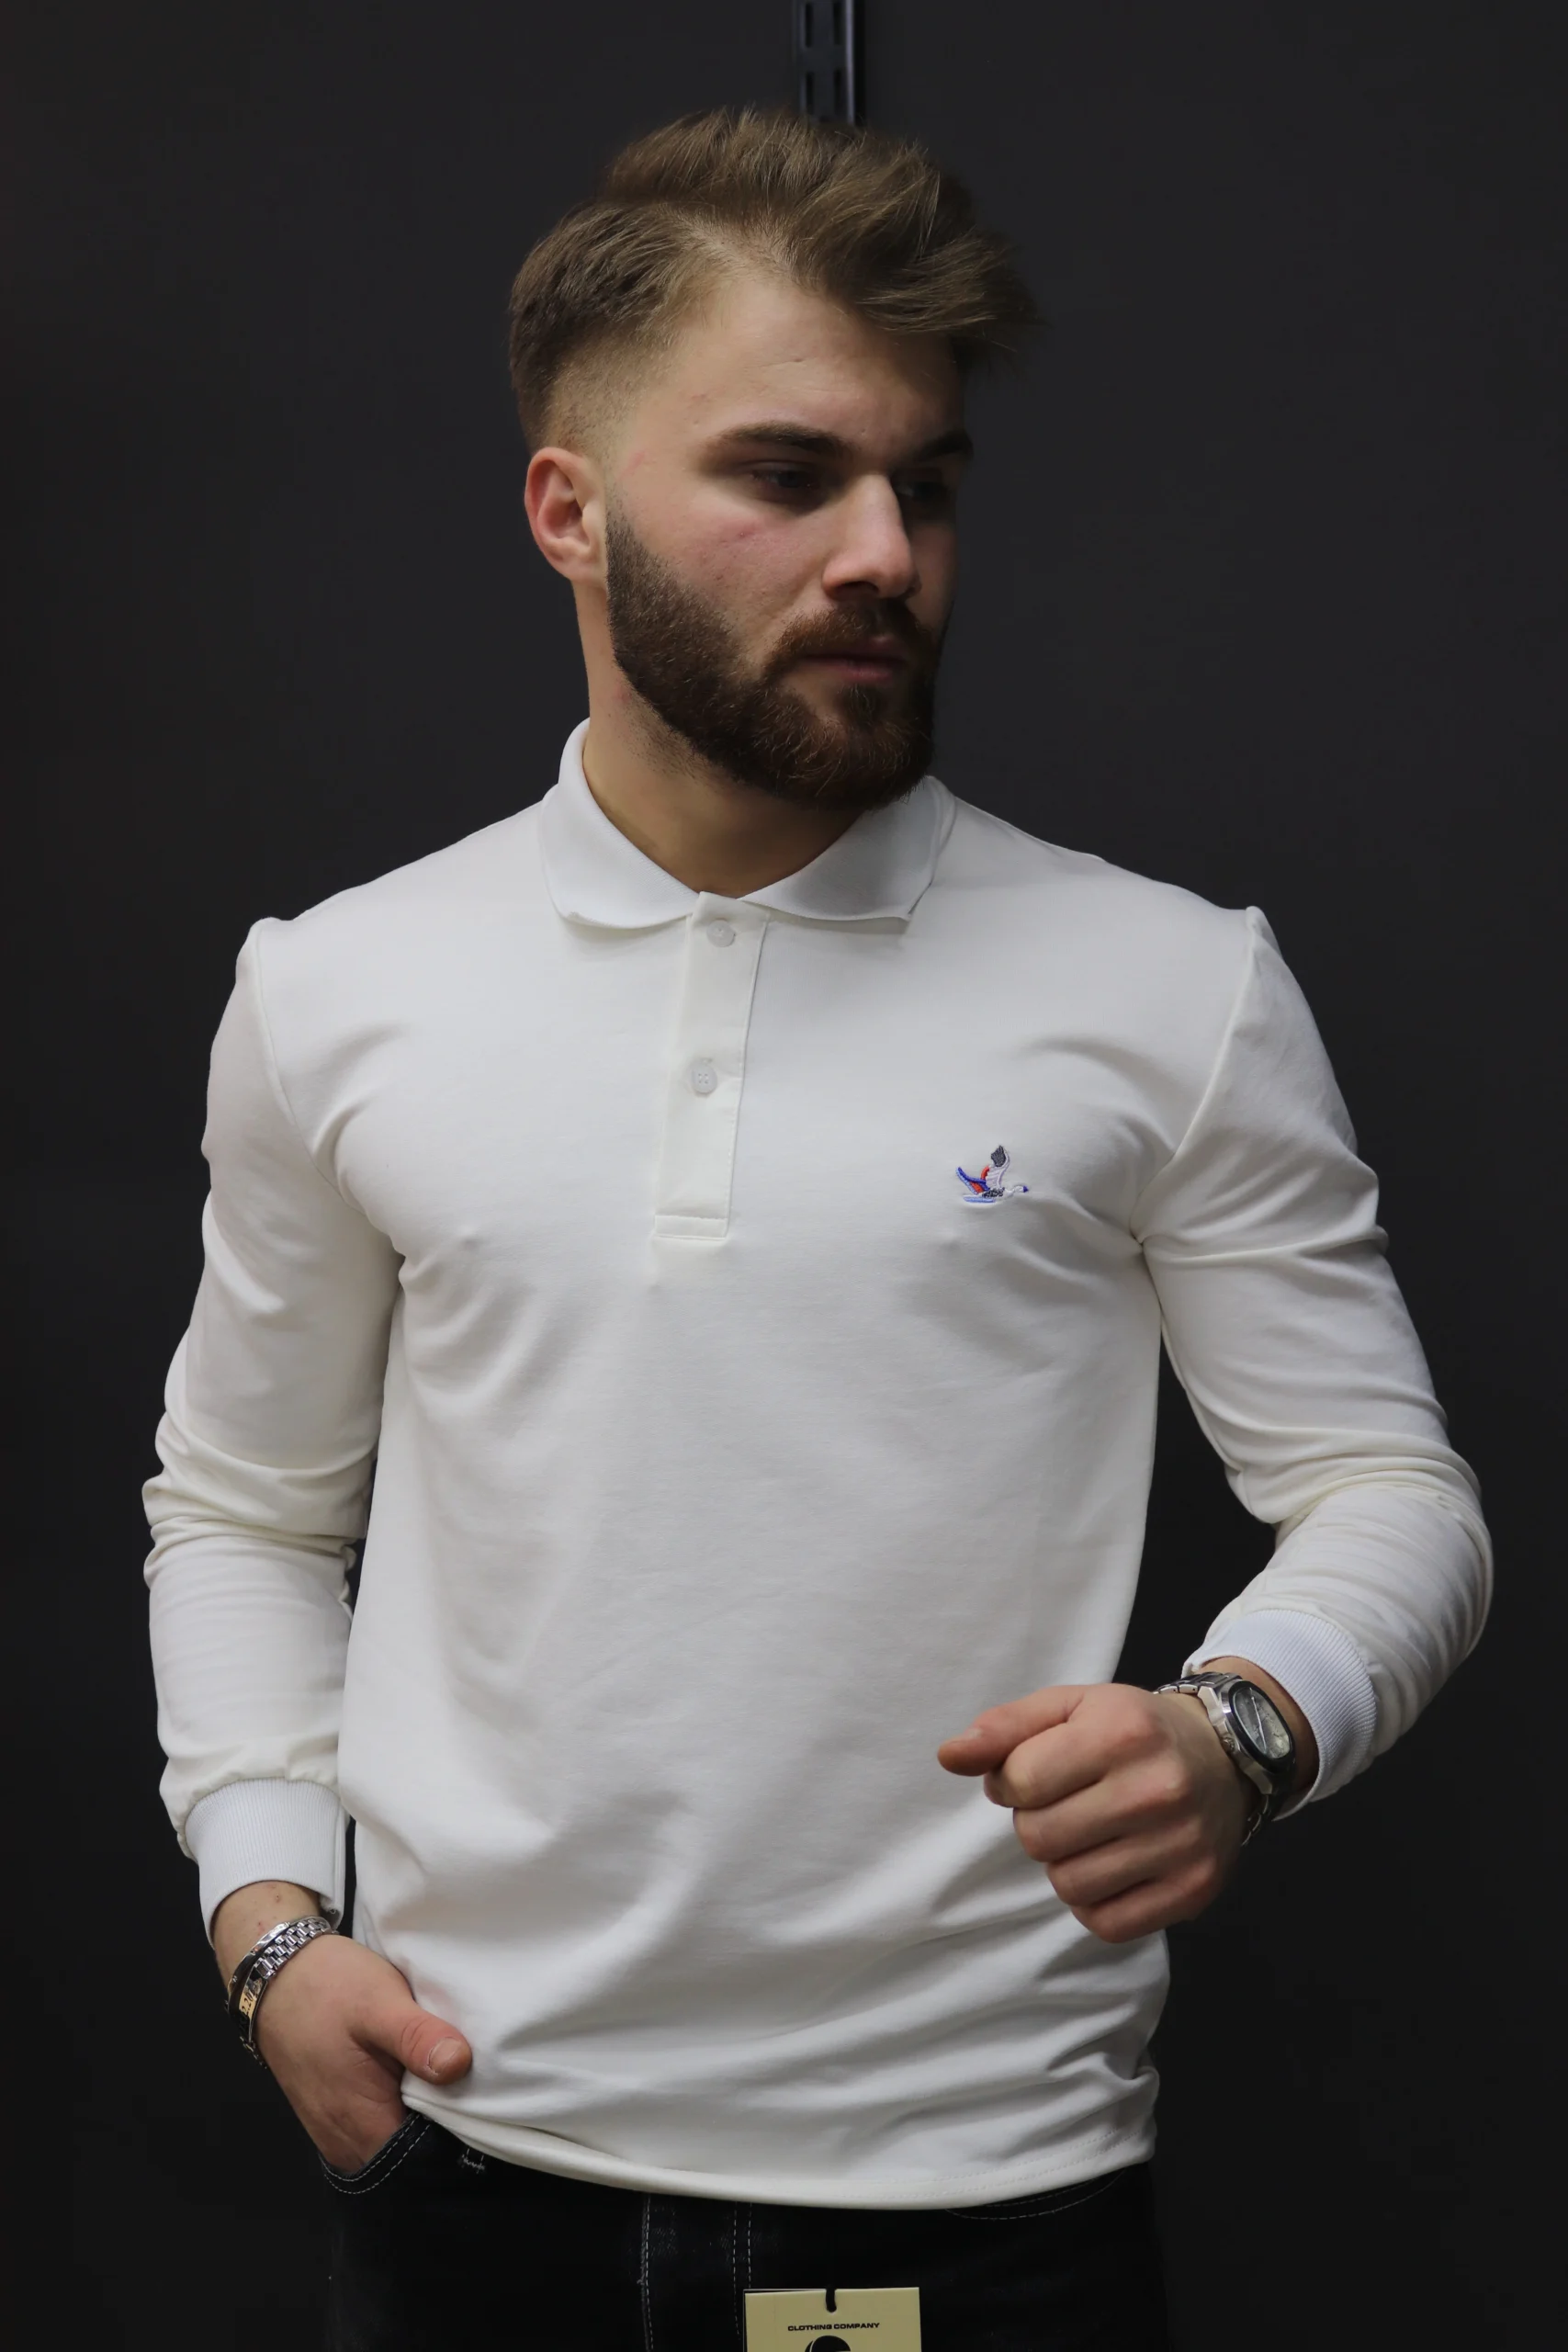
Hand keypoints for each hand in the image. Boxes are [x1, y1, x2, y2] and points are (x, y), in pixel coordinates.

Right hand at [214, 1881, 471, 2171]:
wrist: (277, 1972)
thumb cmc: (329, 1987)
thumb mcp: (379, 2002)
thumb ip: (416, 2037)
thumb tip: (458, 2066)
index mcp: (363, 2126)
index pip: (426, 2162)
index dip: (460, 2140)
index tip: (488, 2110)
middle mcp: (347, 2144)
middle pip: (412, 2158)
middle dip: (445, 2130)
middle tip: (478, 2092)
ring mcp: (337, 2132)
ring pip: (395, 2143)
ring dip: (422, 2119)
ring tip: (453, 2084)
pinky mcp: (334, 2115)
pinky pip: (378, 2128)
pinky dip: (401, 2109)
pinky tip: (419, 2080)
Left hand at [937, 1682, 1253, 1943]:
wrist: (1225, 1756)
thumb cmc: (1131, 1729)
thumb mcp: (1070, 1706)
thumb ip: (1005, 1728)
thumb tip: (948, 1757)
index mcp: (1120, 1733)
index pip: (1020, 1781)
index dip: (1011, 1782)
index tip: (1033, 1775)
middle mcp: (1155, 1790)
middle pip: (1039, 1838)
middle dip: (1037, 1823)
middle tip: (1066, 1805)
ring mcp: (1179, 1845)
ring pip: (1068, 1886)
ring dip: (1065, 1864)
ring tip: (1091, 1834)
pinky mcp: (1193, 1889)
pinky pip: (1107, 1924)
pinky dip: (1095, 1902)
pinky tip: (1112, 1866)